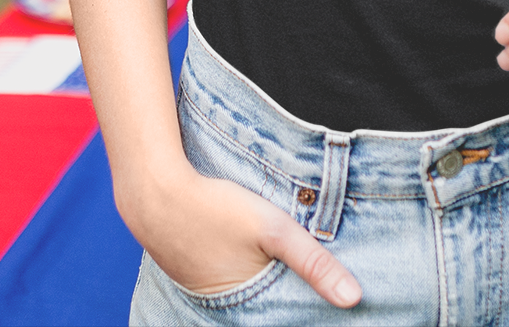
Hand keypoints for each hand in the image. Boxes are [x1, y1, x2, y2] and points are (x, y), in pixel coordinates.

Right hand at [134, 167, 360, 307]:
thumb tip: (354, 298)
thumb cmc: (216, 209)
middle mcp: (226, 312)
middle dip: (291, 302)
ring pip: (252, 298)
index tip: (332, 310)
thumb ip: (314, 263)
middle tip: (318, 290)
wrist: (154, 193)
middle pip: (270, 312)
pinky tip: (258, 261)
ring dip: (270, 290)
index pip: (287, 321)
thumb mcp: (274, 230)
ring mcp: (208, 296)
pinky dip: (249, 277)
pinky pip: (233, 285)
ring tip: (290, 275)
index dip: (307, 314)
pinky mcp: (198, 276)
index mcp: (247, 311)